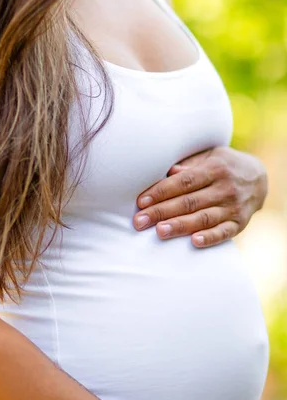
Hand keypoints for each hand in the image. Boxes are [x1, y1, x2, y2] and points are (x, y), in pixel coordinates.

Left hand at [133, 147, 267, 247]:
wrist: (259, 178)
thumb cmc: (222, 166)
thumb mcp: (209, 156)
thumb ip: (188, 163)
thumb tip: (168, 172)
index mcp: (214, 168)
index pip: (184, 181)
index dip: (161, 192)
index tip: (141, 201)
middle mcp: (225, 188)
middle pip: (189, 201)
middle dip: (161, 212)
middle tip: (139, 221)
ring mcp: (233, 207)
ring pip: (203, 218)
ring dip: (180, 226)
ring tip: (159, 232)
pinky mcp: (239, 223)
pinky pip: (224, 232)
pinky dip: (210, 238)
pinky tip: (194, 242)